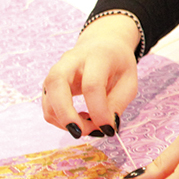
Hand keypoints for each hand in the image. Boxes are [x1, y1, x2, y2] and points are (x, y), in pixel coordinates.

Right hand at [41, 15, 140, 137]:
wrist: (102, 45)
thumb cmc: (118, 64)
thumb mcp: (129, 80)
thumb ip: (119, 102)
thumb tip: (107, 127)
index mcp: (97, 56)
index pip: (92, 85)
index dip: (98, 110)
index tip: (108, 129)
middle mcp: (70, 61)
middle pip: (57, 85)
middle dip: (66, 115)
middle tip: (81, 133)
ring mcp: (55, 71)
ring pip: (49, 100)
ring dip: (66, 122)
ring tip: (90, 126)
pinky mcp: (49, 85)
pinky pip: (49, 108)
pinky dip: (62, 121)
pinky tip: (82, 119)